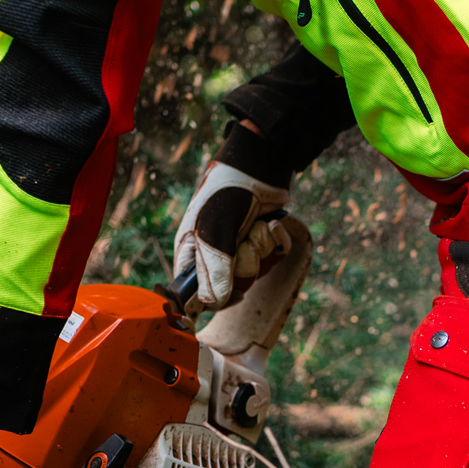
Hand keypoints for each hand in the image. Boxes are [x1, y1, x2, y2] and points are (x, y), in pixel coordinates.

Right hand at [173, 125, 291, 308]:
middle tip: (241, 242)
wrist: (257, 165)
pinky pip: (275, 256)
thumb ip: (215, 268)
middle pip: (232, 287)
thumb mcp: (215, 232)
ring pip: (256, 272)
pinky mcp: (263, 241)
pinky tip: (270, 223)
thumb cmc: (226, 194)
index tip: (232, 293)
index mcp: (192, 254)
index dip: (214, 299)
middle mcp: (215, 255)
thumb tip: (215, 302)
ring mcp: (240, 249)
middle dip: (244, 264)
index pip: (197, 294)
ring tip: (254, 226)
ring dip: (260, 247)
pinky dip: (276, 239)